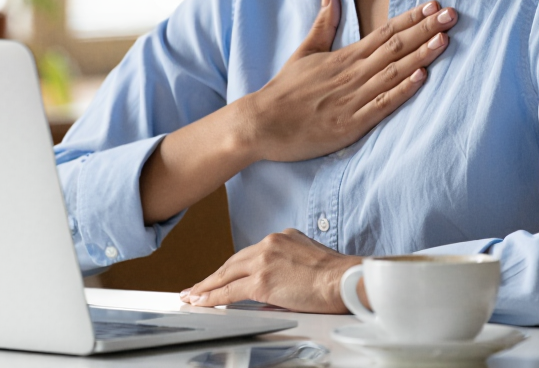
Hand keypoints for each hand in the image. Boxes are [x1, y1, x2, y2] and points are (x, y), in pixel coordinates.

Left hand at [180, 229, 360, 312]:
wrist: (345, 280)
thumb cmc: (337, 275)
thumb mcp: (309, 257)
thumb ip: (287, 264)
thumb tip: (274, 285)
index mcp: (282, 236)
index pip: (250, 254)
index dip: (233, 266)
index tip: (222, 274)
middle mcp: (270, 243)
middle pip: (233, 262)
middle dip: (213, 276)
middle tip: (197, 286)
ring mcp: (263, 261)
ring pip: (226, 275)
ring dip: (207, 287)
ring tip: (193, 295)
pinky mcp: (262, 281)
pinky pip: (230, 292)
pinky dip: (212, 298)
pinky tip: (202, 302)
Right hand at [235, 0, 456, 162]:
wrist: (261, 123)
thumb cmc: (285, 90)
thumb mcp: (305, 51)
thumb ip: (324, 23)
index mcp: (344, 57)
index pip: (384, 32)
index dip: (411, 18)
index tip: (434, 5)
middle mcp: (352, 74)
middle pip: (395, 48)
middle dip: (425, 30)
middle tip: (452, 14)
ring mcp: (353, 99)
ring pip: (393, 73)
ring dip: (421, 55)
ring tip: (445, 39)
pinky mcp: (351, 124)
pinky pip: (382, 105)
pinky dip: (402, 90)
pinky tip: (422, 77)